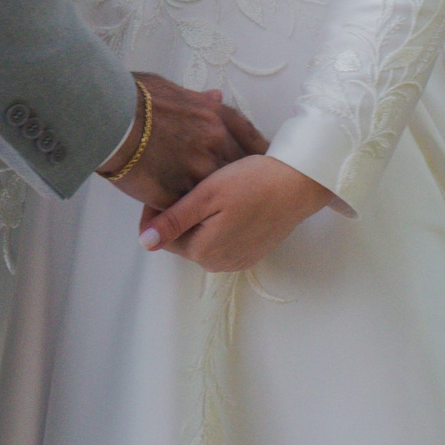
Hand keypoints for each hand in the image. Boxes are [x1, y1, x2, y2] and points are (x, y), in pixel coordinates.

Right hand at [98, 72, 268, 210]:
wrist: (110, 117)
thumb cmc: (135, 98)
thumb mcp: (173, 90)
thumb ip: (199, 100)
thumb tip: (214, 96)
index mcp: (216, 116)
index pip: (250, 139)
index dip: (257, 153)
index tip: (260, 162)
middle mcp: (216, 143)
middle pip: (241, 169)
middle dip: (241, 180)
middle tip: (242, 191)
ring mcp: (199, 171)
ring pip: (219, 193)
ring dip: (218, 202)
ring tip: (220, 212)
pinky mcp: (180, 194)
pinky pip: (193, 209)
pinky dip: (193, 214)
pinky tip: (191, 220)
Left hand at [137, 155, 333, 272]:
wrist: (299, 183)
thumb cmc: (253, 182)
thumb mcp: (208, 195)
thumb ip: (174, 220)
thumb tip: (145, 242)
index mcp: (203, 251)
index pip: (164, 235)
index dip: (158, 208)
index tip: (162, 182)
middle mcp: (218, 264)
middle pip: (183, 238)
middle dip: (178, 213)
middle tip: (185, 180)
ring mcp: (237, 260)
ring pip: (202, 239)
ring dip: (198, 218)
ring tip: (206, 188)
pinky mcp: (251, 252)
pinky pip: (222, 240)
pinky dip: (218, 223)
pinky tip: (227, 200)